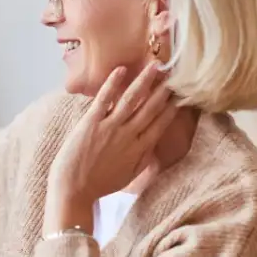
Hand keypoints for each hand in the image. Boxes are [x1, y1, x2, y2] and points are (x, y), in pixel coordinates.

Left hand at [48, 61, 178, 206]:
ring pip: (132, 99)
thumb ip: (144, 159)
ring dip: (145, 81)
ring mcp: (110, 128)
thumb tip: (155, 145)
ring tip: (155, 66)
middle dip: (164, 89)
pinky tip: (121, 70)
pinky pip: (104, 99)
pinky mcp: (91, 123)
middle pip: (151, 108)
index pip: (161, 123)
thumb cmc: (100, 184)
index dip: (173, 107)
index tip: (182, 93)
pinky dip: (113, 84)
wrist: (73, 190)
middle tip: (175, 72)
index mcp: (140, 149)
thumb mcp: (130, 175)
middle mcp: (128, 135)